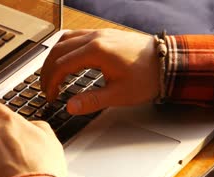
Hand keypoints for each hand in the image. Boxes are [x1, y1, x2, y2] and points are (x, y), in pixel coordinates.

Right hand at [41, 29, 159, 114]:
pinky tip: (66, 59)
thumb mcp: (119, 95)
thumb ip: (91, 101)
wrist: (168, 62)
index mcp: (96, 51)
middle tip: (45, 88)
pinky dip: (65, 48)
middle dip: (47, 71)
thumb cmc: (147, 76)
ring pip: (64, 40)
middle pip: (58, 50)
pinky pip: (76, 36)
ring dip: (54, 57)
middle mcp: (95, 38)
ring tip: (51, 74)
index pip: (61, 65)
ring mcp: (99, 33)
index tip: (50, 96)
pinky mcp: (104, 34)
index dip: (51, 83)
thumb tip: (70, 107)